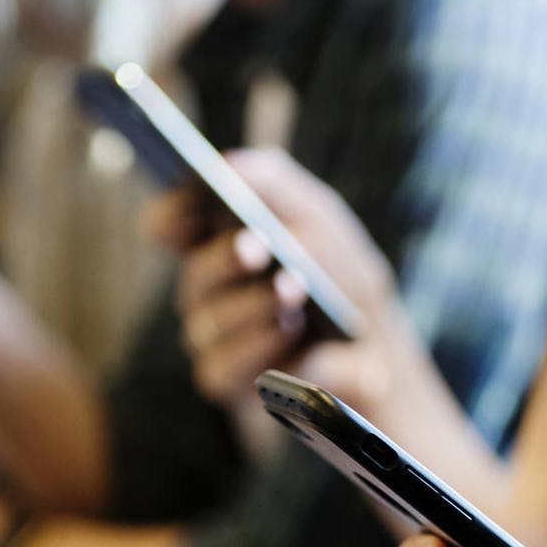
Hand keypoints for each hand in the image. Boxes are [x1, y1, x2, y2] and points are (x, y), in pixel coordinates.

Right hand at [148, 148, 409, 408]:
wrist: (376, 349)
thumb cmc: (340, 276)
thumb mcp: (318, 216)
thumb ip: (274, 182)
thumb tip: (231, 164)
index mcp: (217, 246)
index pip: (169, 227)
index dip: (169, 215)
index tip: (188, 204)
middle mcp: (207, 294)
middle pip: (194, 275)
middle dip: (225, 259)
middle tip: (256, 247)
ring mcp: (214, 340)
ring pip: (207, 322)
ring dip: (251, 304)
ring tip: (290, 289)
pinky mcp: (229, 381)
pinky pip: (222, 366)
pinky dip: (256, 346)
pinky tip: (287, 328)